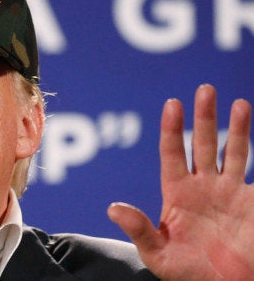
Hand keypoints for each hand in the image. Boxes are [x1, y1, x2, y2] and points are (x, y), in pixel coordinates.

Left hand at [108, 84, 252, 279]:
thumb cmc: (189, 274)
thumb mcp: (159, 255)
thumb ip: (139, 229)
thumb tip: (112, 208)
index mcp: (177, 194)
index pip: (172, 153)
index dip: (171, 129)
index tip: (172, 104)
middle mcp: (203, 187)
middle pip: (202, 143)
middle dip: (203, 117)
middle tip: (204, 89)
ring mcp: (230, 191)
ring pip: (232, 151)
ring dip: (235, 126)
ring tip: (236, 102)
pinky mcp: (252, 200)